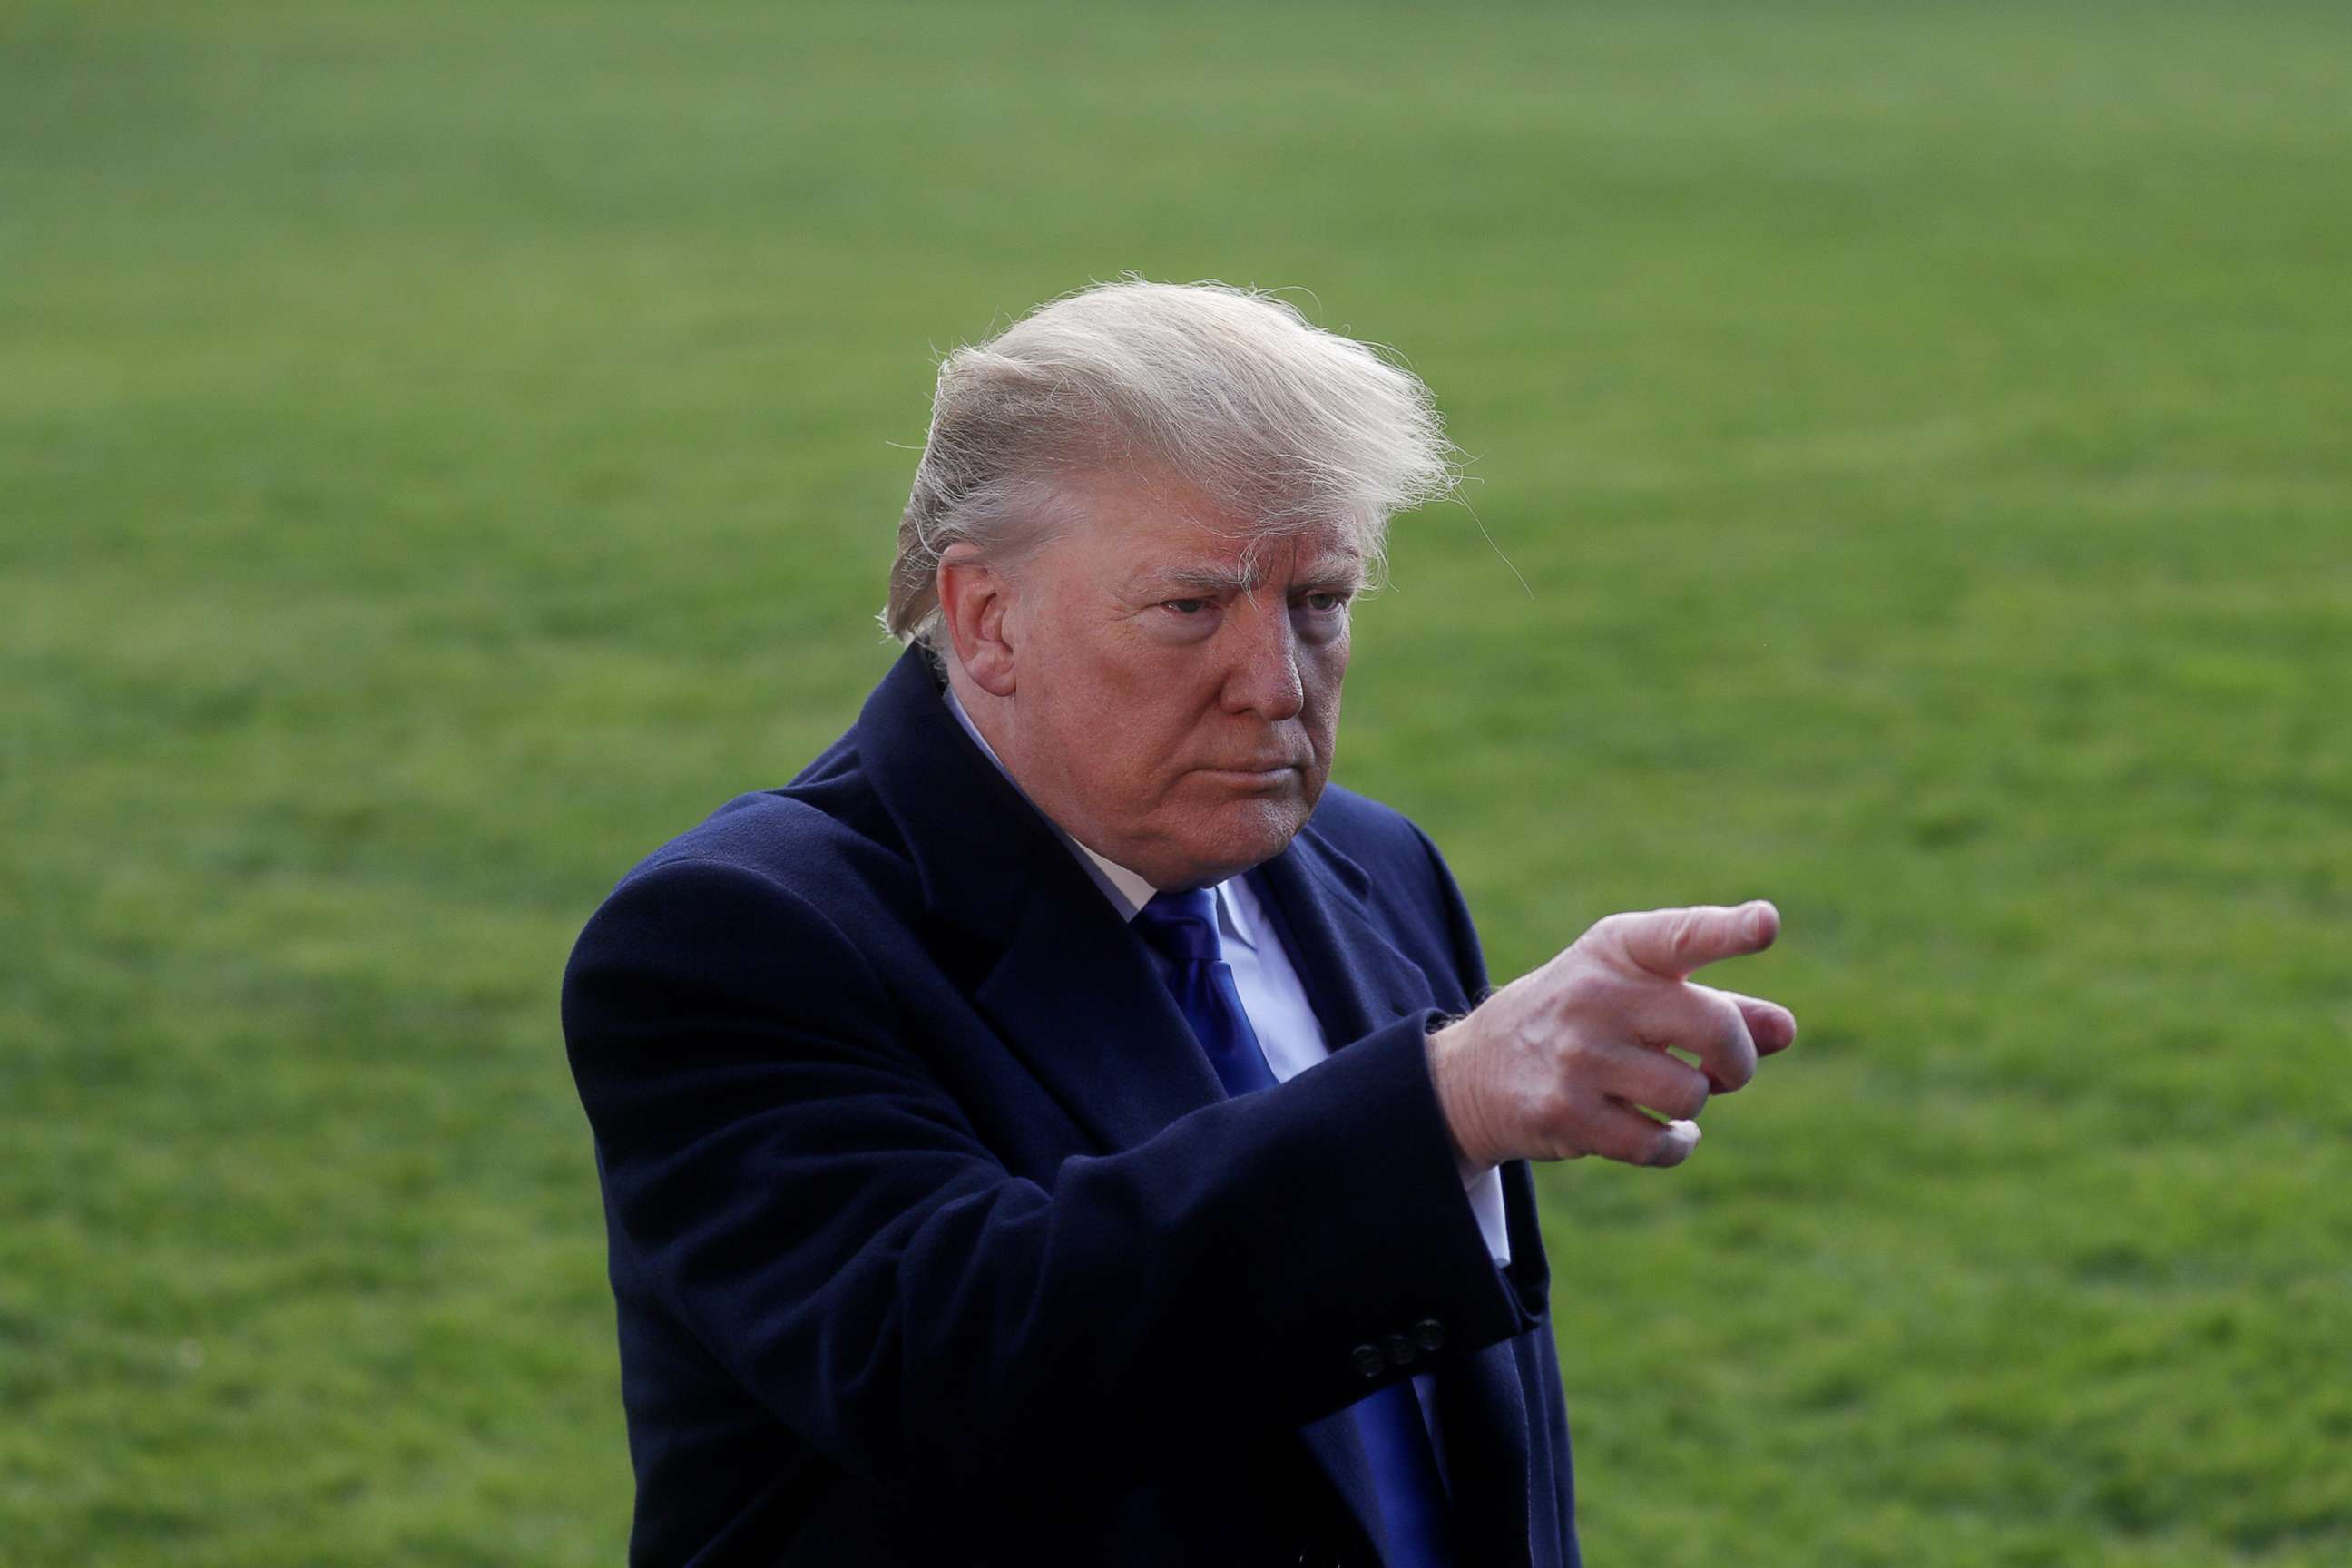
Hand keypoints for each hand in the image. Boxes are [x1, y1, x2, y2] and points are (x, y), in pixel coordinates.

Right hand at [1426, 901, 1795, 1171]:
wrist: (1473, 1073)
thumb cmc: (1578, 1021)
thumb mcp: (1635, 992)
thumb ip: (1712, 1003)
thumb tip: (1784, 1030)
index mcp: (1616, 949)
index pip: (1680, 935)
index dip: (1728, 930)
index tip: (1766, 924)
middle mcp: (1595, 995)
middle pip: (1714, 1026)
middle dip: (1737, 1059)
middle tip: (1726, 1071)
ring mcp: (1578, 1056)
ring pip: (1691, 1093)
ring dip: (1694, 1104)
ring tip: (1670, 1095)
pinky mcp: (1567, 1114)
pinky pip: (1660, 1143)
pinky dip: (1676, 1145)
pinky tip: (1664, 1134)